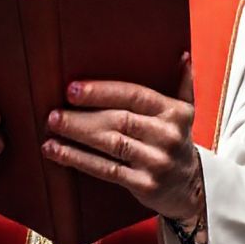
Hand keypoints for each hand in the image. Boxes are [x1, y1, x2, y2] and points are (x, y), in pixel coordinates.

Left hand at [41, 53, 203, 221]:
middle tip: (54, 111)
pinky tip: (57, 151)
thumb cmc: (176, 142)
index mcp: (175, 112)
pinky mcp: (145, 184)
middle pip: (119, 120)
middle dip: (83, 115)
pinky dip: (78, 159)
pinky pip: (106, 169)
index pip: (134, 95)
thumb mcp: (185, 114)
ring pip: (111, 144)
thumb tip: (183, 55)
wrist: (192, 188)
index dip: (102, 91)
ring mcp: (157, 161)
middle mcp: (168, 135)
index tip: (72, 89)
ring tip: (52, 126)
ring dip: (77, 134)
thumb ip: (182, 84)